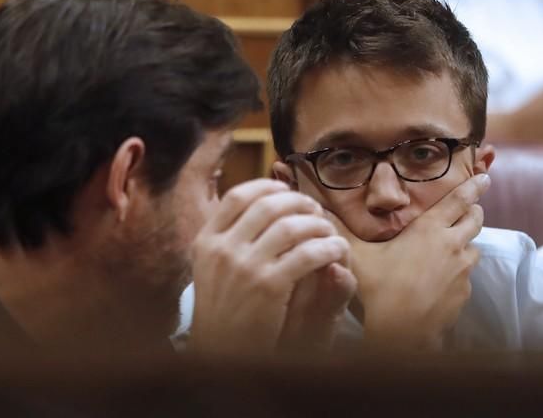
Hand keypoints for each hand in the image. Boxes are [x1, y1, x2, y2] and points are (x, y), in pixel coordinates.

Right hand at [190, 179, 352, 356]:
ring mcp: (244, 266)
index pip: (237, 196)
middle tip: (315, 210)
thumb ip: (231, 238)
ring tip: (329, 231)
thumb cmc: (224, 311)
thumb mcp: (213, 269)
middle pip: (267, 205)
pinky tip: (336, 252)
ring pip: (291, 226)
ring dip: (317, 224)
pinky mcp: (268, 286)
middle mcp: (222, 249)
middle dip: (298, 202)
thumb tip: (260, 203)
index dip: (265, 186)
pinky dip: (327, 248)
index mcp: (206, 241)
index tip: (285, 189)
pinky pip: (306, 253)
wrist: (221, 354)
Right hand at [327, 174, 489, 351]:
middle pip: (475, 220)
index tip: (485, 177)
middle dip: (474, 210)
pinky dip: (459, 271)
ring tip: (451, 246)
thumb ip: (340, 231)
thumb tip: (319, 210)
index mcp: (429, 230)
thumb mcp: (357, 256)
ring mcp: (461, 272)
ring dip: (466, 242)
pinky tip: (442, 278)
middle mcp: (452, 246)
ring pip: (474, 248)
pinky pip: (467, 276)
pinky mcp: (464, 294)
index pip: (459, 200)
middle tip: (468, 207)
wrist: (401, 334)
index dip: (473, 186)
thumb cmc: (378, 289)